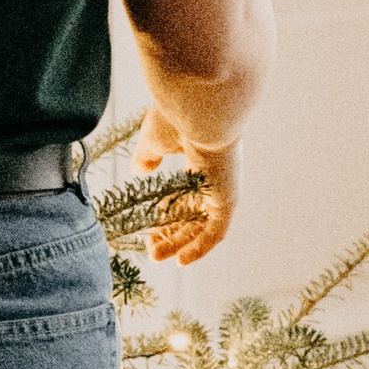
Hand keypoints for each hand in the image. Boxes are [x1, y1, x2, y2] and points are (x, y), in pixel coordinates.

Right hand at [134, 108, 238, 264]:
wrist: (201, 107)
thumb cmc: (178, 114)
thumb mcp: (154, 139)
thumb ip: (147, 155)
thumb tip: (140, 169)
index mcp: (201, 161)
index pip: (186, 194)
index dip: (168, 212)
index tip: (150, 225)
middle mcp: (215, 177)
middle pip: (193, 214)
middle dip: (171, 233)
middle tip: (151, 249)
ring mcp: (223, 189)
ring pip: (202, 226)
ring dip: (179, 243)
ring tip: (155, 256)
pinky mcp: (227, 199)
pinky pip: (215, 232)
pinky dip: (199, 248)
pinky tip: (181, 262)